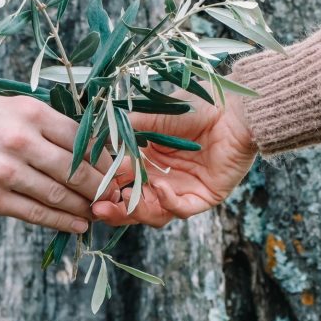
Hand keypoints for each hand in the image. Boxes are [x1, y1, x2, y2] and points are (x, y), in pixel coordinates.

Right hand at [0, 72, 116, 232]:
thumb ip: (42, 124)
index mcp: (29, 112)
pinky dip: (60, 223)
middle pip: (78, 171)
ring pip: (59, 197)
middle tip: (124, 198)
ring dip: (86, 209)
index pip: (84, 140)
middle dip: (106, 188)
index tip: (128, 170)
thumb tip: (83, 143)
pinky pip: (33, 215)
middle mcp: (20, 140)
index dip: (111, 159)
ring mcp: (3, 172)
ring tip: (102, 214)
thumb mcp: (4, 106)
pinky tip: (77, 226)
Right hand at [92, 90, 256, 226]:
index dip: (103, 186)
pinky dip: (167, 201)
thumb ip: (125, 131)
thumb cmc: (196, 107)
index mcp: (147, 159)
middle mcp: (161, 178)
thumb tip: (95, 141)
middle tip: (98, 208)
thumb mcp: (152, 116)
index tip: (87, 185)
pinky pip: (180, 209)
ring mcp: (181, 190)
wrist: (233, 110)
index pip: (120, 180)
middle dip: (114, 209)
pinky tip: (159, 186)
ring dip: (136, 210)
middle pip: (133, 204)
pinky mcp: (202, 197)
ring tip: (125, 200)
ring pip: (153, 213)